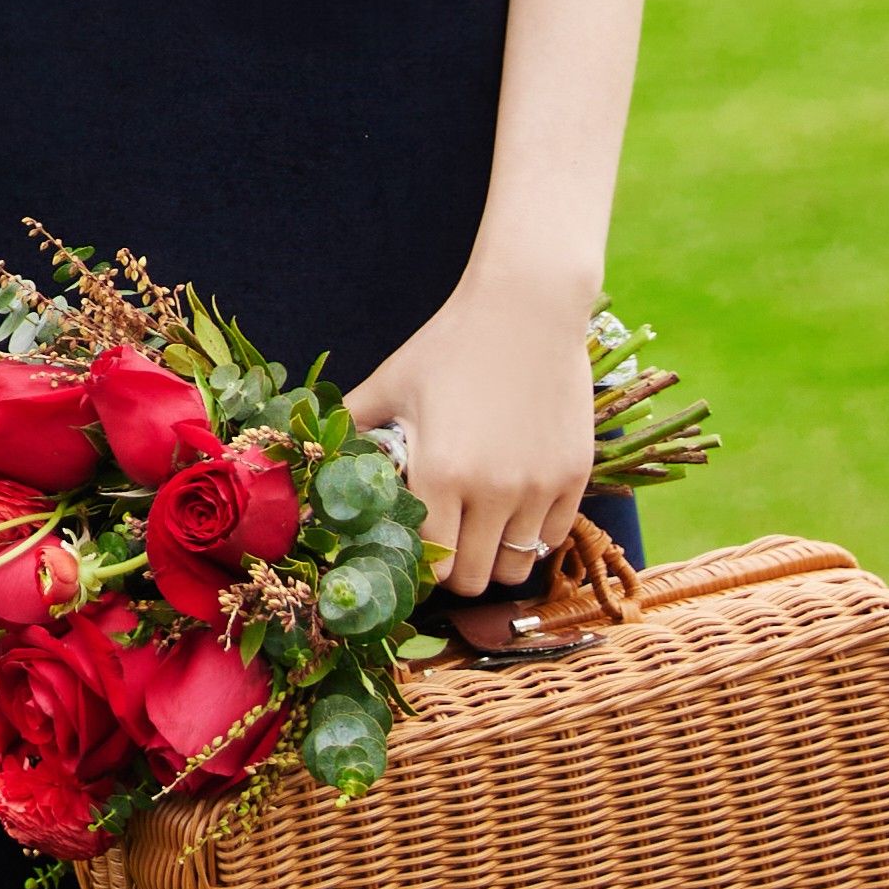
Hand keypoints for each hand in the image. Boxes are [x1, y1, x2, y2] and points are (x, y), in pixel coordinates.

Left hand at [348, 272, 599, 598]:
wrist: (526, 309)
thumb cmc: (449, 345)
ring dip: (495, 556)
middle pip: (474, 579)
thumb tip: (314, 461)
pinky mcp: (574, 476)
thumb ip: (352, 428)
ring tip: (480, 528)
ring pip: (517, 567)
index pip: (430, 561)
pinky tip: (514, 507)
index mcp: (440, 473)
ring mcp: (539, 487)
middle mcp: (492, 490)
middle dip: (455, 569)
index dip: (418, 563)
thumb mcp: (390, 385)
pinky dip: (533, 534)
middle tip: (447, 542)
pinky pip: (554, 537)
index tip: (414, 548)